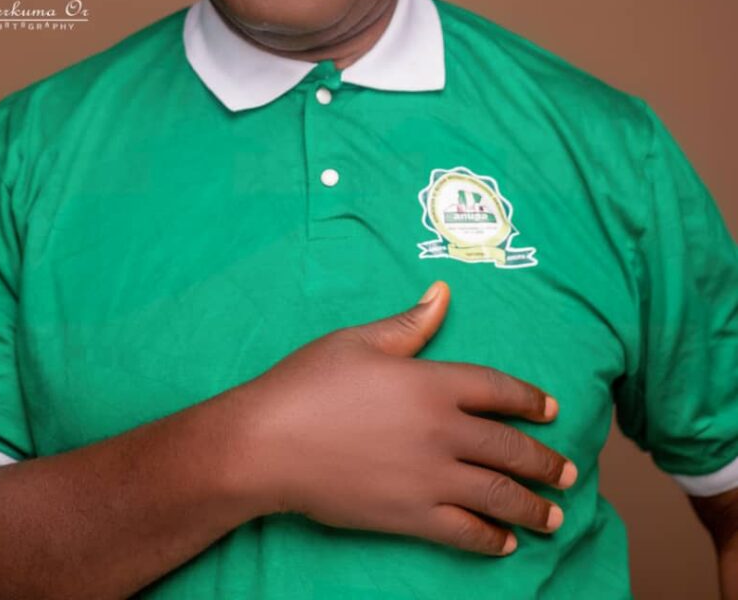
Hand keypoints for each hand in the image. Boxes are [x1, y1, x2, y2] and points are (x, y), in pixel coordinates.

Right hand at [241, 280, 576, 555]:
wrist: (268, 443)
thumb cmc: (310, 382)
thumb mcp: (360, 340)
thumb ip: (411, 322)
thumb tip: (443, 293)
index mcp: (432, 382)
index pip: (498, 390)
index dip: (529, 400)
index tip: (551, 410)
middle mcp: (441, 430)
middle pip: (508, 446)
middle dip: (544, 461)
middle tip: (568, 473)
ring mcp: (429, 477)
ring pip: (496, 494)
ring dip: (531, 507)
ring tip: (554, 516)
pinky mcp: (409, 515)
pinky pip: (463, 531)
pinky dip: (488, 538)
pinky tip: (504, 542)